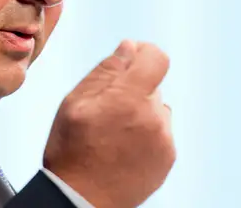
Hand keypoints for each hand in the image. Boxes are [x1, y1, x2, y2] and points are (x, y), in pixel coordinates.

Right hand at [43, 40, 174, 207]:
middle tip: (106, 111)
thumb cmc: (72, 151)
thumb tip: (129, 48)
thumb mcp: (75, 102)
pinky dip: (146, 134)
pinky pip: (161, 132)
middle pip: (152, 85)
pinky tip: (124, 149)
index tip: (131, 60)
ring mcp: (164, 139)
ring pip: (157, 109)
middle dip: (132, 89)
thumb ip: (106, 70)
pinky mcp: (168, 157)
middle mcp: (154, 117)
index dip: (143, 54)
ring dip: (141, 112)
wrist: (81, 200)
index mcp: (129, 98)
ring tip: (114, 134)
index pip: (156, 58)